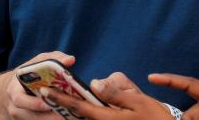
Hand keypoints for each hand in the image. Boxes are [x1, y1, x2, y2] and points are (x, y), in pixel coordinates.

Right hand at [5, 51, 75, 118]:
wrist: (17, 88)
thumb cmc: (29, 73)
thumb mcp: (37, 63)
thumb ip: (53, 59)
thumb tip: (70, 59)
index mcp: (14, 91)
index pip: (20, 99)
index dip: (34, 103)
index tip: (50, 104)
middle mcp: (15, 107)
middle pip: (31, 116)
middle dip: (48, 117)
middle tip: (66, 115)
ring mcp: (22, 117)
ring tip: (70, 118)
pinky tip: (67, 118)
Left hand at [40, 72, 172, 119]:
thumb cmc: (154, 118)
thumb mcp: (138, 102)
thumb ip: (114, 93)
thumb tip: (95, 83)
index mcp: (106, 118)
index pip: (78, 106)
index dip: (60, 99)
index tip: (44, 91)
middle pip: (77, 116)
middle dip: (62, 105)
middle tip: (47, 93)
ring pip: (85, 119)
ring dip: (73, 110)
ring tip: (60, 99)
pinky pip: (94, 119)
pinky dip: (85, 113)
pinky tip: (83, 107)